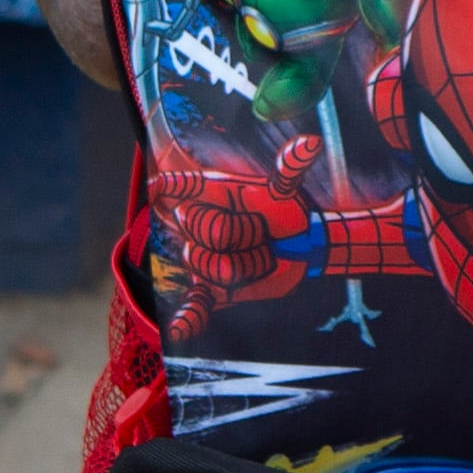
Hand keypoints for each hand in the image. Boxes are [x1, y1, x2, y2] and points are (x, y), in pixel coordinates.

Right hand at [151, 152, 309, 308]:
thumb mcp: (286, 193)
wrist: (301, 250)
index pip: (180, 188)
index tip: (163, 187)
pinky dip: (187, 319)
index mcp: (212, 196)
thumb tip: (309, 143)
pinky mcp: (213, 291)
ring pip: (212, 264)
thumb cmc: (288, 215)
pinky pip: (195, 305)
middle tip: (264, 234)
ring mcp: (204, 258)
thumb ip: (288, 171)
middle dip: (240, 233)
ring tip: (264, 257)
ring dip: (248, 263)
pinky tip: (180, 329)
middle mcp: (201, 225)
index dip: (171, 187)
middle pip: (203, 229)